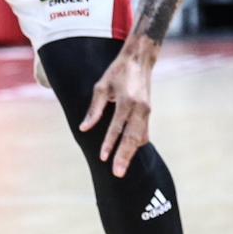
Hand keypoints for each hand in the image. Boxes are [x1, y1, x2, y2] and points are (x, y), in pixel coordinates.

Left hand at [80, 47, 154, 177]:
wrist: (139, 60)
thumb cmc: (117, 72)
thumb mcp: (101, 86)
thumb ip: (94, 109)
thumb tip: (84, 128)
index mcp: (126, 100)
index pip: (117, 126)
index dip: (109, 143)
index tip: (103, 158)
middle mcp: (139, 108)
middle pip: (132, 137)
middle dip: (124, 156)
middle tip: (117, 174)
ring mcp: (146, 111)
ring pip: (139, 137)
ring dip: (131, 154)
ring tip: (122, 170)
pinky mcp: (148, 113)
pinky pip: (144, 132)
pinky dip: (137, 145)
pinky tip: (130, 155)